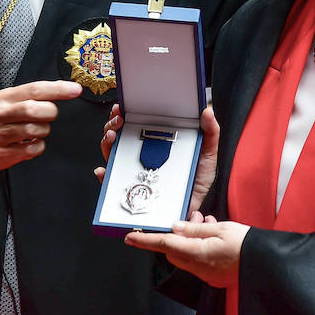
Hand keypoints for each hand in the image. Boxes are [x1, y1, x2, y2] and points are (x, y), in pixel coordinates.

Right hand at [0, 80, 81, 174]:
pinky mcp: (1, 154)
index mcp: (2, 99)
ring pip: (36, 130)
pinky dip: (37, 146)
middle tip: (48, 116)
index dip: (58, 89)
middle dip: (50, 113)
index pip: (34, 89)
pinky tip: (28, 144)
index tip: (75, 89)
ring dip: (43, 131)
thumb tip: (58, 91)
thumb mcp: (0, 103)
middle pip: (36, 109)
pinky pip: (32, 149)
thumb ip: (25, 97)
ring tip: (34, 131)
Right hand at [95, 105, 220, 217]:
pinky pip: (111, 182)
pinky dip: (103, 176)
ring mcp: (133, 170)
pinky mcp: (130, 188)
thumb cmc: (196, 180)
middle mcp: (140, 154)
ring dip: (106, 143)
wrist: (192, 207)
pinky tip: (103, 170)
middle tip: (118, 120)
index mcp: (154, 142)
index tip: (120, 107)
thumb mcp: (206, 154)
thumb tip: (208, 111)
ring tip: (112, 137)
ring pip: (111, 154)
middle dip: (112, 124)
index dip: (123, 113)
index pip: (134, 123)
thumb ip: (210, 133)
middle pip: (118, 135)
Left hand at [124, 217, 250, 287]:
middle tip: (189, 220)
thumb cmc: (248, 246)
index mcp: (197, 253)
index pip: (164, 244)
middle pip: (173, 251)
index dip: (145, 241)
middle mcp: (198, 267)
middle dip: (174, 235)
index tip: (130, 238)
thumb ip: (195, 229)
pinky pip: (198, 261)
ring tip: (206, 224)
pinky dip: (199, 248)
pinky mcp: (213, 276)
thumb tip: (175, 227)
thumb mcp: (221, 229)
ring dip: (189, 240)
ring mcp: (206, 274)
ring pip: (185, 255)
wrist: (268, 266)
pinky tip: (212, 237)